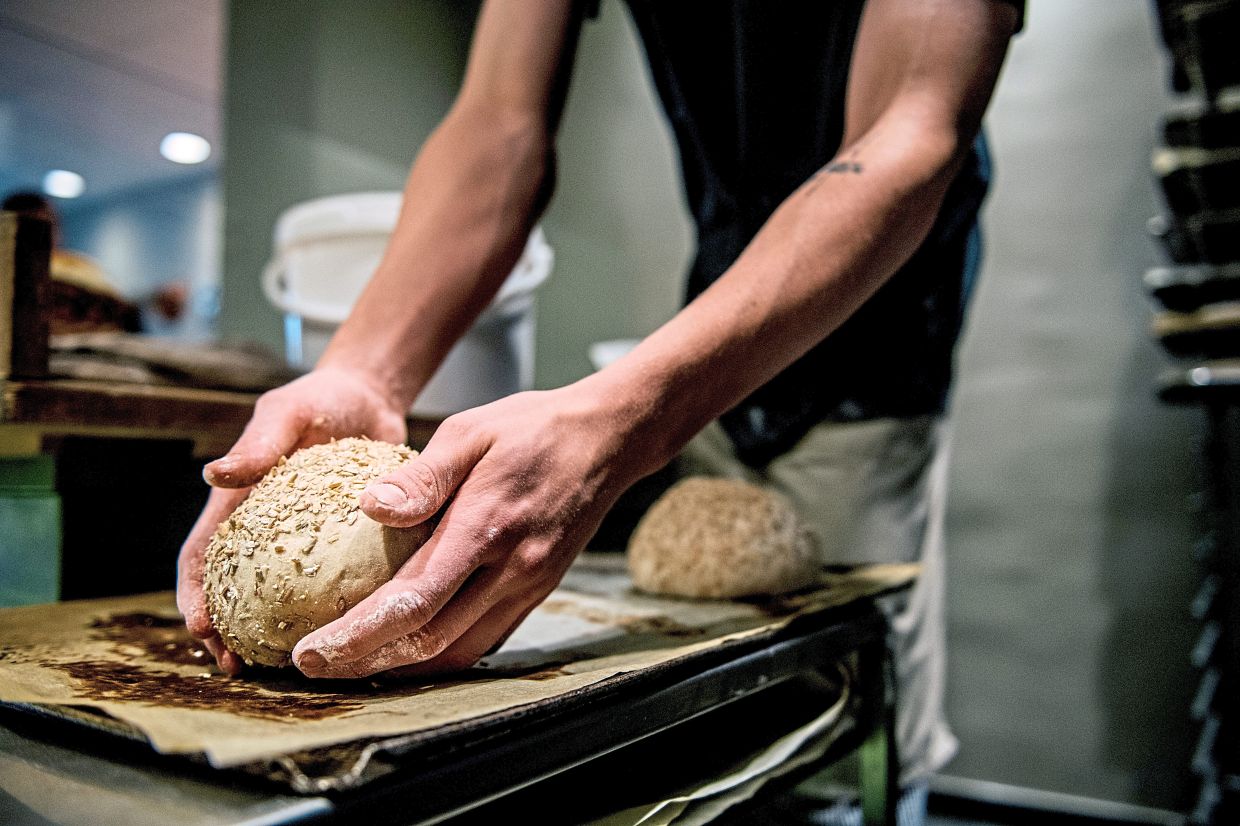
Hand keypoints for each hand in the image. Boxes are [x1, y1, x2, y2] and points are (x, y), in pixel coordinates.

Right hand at [176, 367, 408, 673]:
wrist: (371, 396)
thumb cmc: (321, 398)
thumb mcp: (287, 412)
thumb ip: (258, 442)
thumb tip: (213, 474)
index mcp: (236, 502)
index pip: (202, 556)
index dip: (194, 595)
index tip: (201, 629)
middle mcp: (264, 527)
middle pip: (233, 589)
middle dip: (226, 630)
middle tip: (236, 665)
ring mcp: (301, 539)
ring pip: (280, 596)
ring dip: (272, 631)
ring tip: (283, 665)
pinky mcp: (342, 544)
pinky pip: (330, 584)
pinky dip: (325, 611)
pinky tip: (341, 634)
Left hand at [291, 382, 649, 677]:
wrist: (610, 438)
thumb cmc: (536, 427)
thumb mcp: (471, 431)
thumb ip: (421, 476)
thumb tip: (369, 507)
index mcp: (486, 527)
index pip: (413, 601)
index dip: (358, 635)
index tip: (312, 651)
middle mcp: (511, 569)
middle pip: (430, 640)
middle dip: (366, 662)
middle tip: (314, 664)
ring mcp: (529, 585)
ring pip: (459, 651)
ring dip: (403, 665)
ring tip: (354, 663)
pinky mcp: (539, 589)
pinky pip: (486, 639)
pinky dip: (442, 653)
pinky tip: (411, 646)